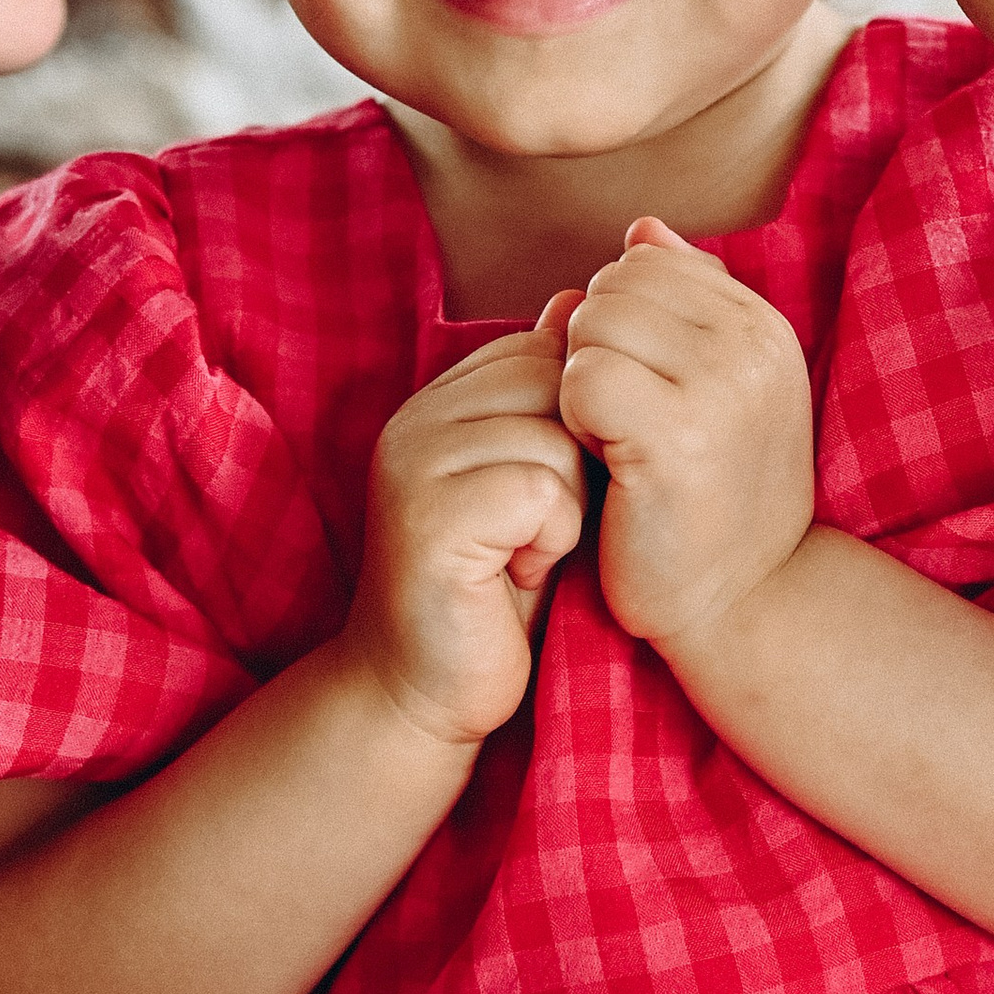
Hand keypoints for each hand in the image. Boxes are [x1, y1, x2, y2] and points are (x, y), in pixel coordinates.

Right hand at [341, 309, 588, 749]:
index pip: (547, 351)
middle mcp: (418, 418)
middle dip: (576, 464)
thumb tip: (575, 301)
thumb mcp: (535, 480)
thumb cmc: (494, 590)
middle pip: (559, 385)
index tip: (552, 488)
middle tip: (538, 528)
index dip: (578, 422)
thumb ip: (550, 403)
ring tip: (521, 553)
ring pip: (556, 441)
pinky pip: (540, 493)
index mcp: (442, 400)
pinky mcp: (428, 518)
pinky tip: (514, 573)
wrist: (423, 693)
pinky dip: (550, 541)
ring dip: (564, 512)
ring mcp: (415, 464)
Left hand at [559, 223, 815, 650]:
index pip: (645, 262)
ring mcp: (723, 386)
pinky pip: (582, 379)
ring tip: (615, 443)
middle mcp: (753, 343)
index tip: (643, 393)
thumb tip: (642, 228)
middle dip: (593, 348)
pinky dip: (573, 421)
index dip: (618, 325)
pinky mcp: (679, 436)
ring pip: (591, 325)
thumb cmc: (711, 500)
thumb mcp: (715, 388)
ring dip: (579, 385)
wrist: (744, 605)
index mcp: (763, 324)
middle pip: (612, 285)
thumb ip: (682, 305)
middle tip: (621, 423)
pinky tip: (604, 463)